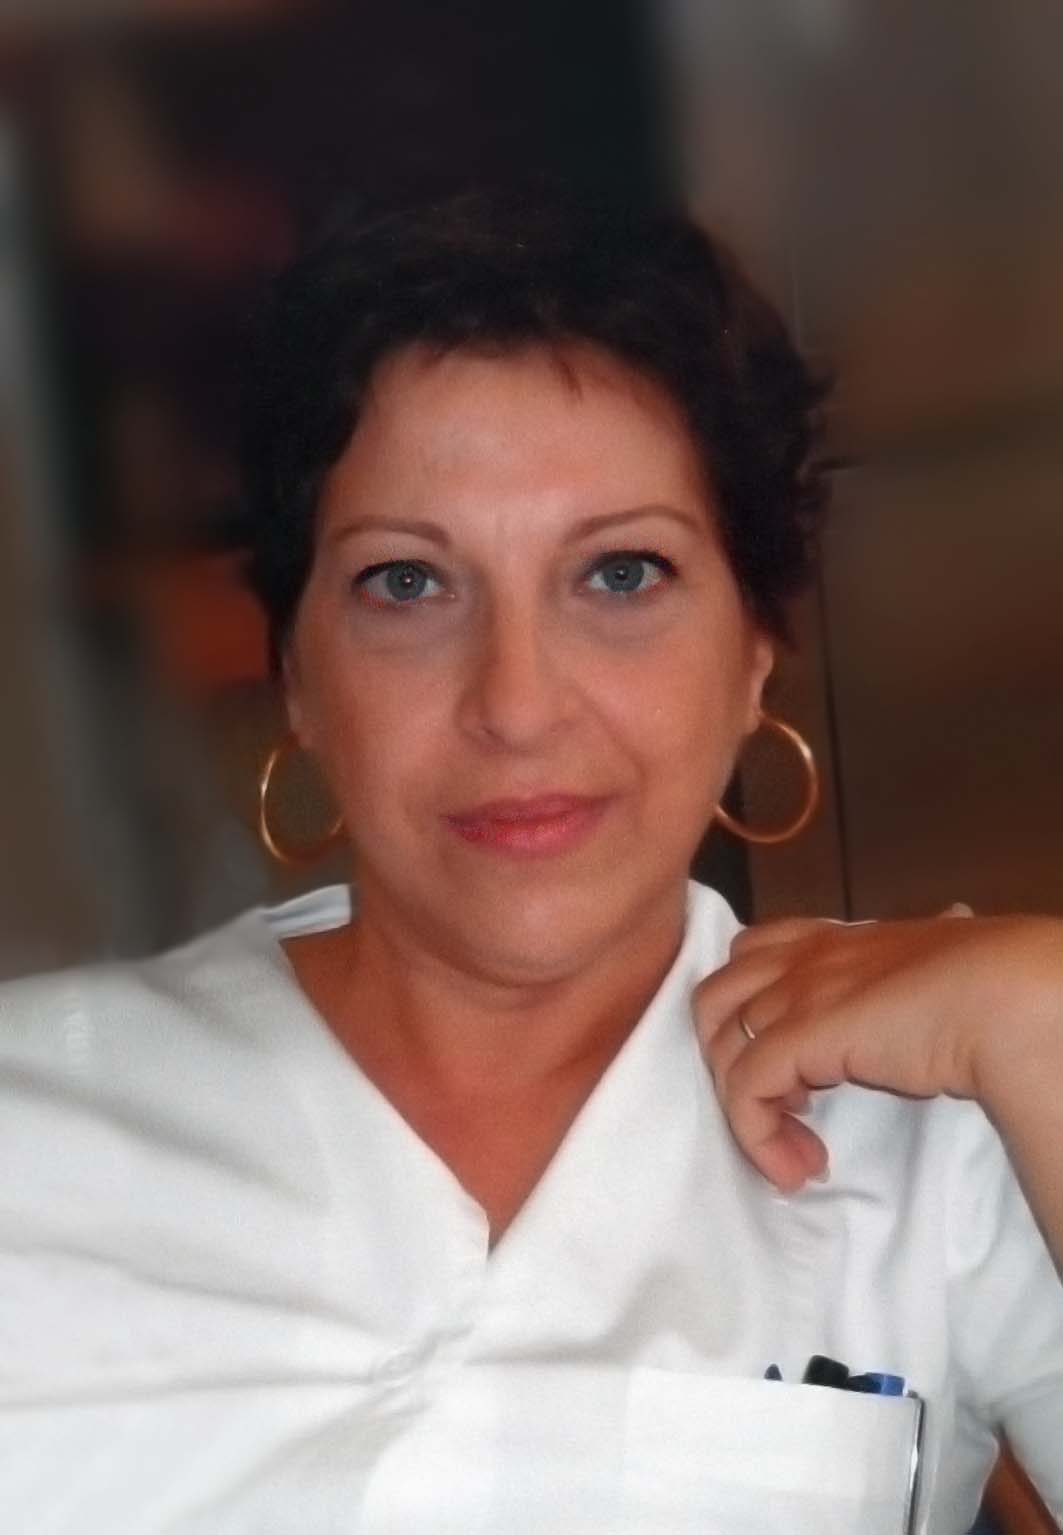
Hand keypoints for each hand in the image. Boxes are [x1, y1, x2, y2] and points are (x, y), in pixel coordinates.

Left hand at [694, 907, 1062, 1193]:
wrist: (1001, 995)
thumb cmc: (982, 980)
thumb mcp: (936, 953)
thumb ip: (922, 945)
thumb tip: (953, 917)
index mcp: (830, 940)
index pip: (751, 954)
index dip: (753, 1007)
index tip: (799, 1067)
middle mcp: (800, 960)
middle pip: (714, 999)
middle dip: (727, 1057)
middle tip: (785, 1106)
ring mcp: (793, 993)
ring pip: (719, 1046)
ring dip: (743, 1108)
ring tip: (795, 1151)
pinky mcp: (796, 1036)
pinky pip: (744, 1088)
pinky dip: (756, 1135)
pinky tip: (797, 1164)